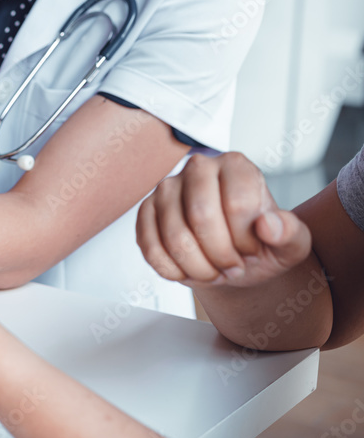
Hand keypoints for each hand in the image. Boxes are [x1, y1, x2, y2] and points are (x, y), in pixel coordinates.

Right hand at [137, 152, 312, 287]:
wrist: (233, 257)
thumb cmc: (260, 244)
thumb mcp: (291, 244)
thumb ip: (291, 233)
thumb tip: (269, 225)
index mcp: (236, 165)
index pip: (237, 203)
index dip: (247, 240)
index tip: (254, 252)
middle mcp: (198, 167)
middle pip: (201, 216)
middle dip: (220, 255)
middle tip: (234, 268)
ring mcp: (166, 188)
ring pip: (175, 236)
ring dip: (198, 268)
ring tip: (215, 272)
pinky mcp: (145, 211)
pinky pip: (151, 247)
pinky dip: (173, 270)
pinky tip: (190, 271)